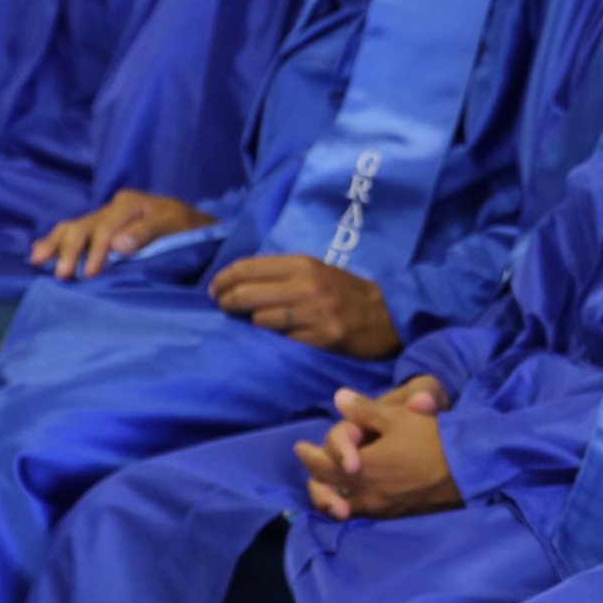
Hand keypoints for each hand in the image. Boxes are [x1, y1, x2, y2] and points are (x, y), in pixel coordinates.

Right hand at [30, 190, 214, 279]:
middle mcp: (114, 207)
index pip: (106, 227)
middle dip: (70, 250)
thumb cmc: (188, 226)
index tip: (90, 273)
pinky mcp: (102, 228)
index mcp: (130, 204)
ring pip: (74, 226)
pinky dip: (56, 241)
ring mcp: (106, 216)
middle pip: (84, 225)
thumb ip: (147, 233)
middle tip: (62, 275)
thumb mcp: (175, 225)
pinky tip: (39, 252)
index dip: (96, 251)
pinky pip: (75, 231)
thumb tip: (117, 244)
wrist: (195, 224)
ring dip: (55, 244)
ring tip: (38, 260)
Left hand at [209, 254, 399, 357]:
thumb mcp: (316, 271)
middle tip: (222, 307)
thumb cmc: (345, 292)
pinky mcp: (321, 337)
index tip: (214, 289)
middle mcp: (306, 285)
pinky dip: (273, 338)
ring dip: (249, 322)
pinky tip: (272, 337)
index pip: (247, 268)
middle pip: (246, 294)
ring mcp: (313, 313)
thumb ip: (282, 274)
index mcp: (303, 264)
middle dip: (226, 301)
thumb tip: (238, 281)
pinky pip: (282, 338)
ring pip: (259, 318)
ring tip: (248, 323)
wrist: (388, 315)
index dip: (223, 279)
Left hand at [294, 382, 457, 520]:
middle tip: (311, 465)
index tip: (299, 447)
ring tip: (330, 488)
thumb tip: (338, 397)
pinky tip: (359, 498)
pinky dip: (355, 504)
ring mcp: (380, 508)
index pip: (320, 465)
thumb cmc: (431, 439)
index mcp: (359, 468)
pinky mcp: (396, 516)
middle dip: (315, 476)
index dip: (307, 455)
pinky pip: (365, 513)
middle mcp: (364, 493)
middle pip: (327, 489)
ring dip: (333, 495)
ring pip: (344, 506)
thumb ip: (365, 410)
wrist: (467, 470)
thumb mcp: (398, 418)